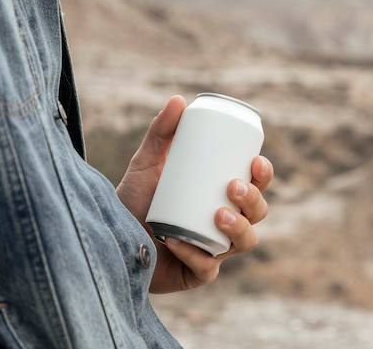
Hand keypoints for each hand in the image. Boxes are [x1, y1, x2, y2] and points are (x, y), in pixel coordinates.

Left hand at [116, 95, 273, 293]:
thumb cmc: (133, 199)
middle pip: (257, 214)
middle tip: (232, 186)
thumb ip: (160, 132)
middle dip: (254, 200)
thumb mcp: (146, 163)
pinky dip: (195, 254)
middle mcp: (223, 224)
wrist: (109, 234)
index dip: (264, 176)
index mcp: (219, 197)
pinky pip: (206, 268)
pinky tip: (178, 241)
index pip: (253, 186)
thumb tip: (179, 99)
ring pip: (245, 242)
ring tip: (219, 213)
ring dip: (239, 228)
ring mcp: (213, 250)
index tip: (254, 161)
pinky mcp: (196, 273)